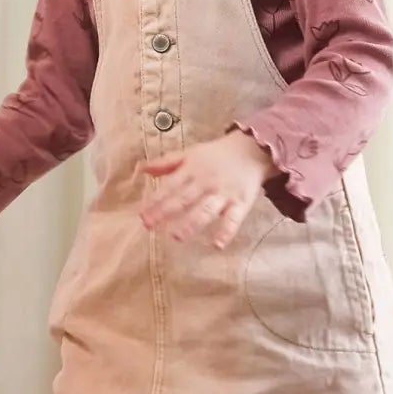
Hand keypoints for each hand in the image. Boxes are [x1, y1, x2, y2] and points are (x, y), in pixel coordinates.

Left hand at [140, 130, 274, 247]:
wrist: (251, 149)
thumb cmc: (215, 155)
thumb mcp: (189, 154)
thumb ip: (166, 163)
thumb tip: (141, 169)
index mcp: (191, 170)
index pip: (170, 186)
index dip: (155, 200)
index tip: (141, 213)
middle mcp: (206, 182)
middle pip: (184, 199)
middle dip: (165, 212)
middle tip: (149, 226)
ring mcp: (224, 193)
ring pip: (206, 210)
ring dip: (192, 223)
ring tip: (177, 237)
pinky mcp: (241, 203)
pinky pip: (234, 219)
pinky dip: (226, 231)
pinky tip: (217, 244)